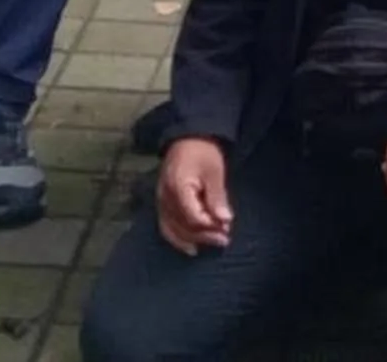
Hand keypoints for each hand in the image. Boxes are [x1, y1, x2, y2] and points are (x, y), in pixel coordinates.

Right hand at [156, 137, 233, 254]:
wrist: (187, 138)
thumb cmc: (203, 152)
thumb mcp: (215, 172)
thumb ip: (217, 197)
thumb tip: (225, 220)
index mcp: (178, 187)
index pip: (193, 216)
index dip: (210, 225)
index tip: (226, 228)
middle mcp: (165, 197)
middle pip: (183, 226)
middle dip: (205, 235)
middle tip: (224, 240)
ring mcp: (160, 201)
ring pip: (173, 230)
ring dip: (193, 240)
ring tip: (212, 244)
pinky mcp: (161, 203)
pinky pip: (166, 227)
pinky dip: (177, 239)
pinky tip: (191, 247)